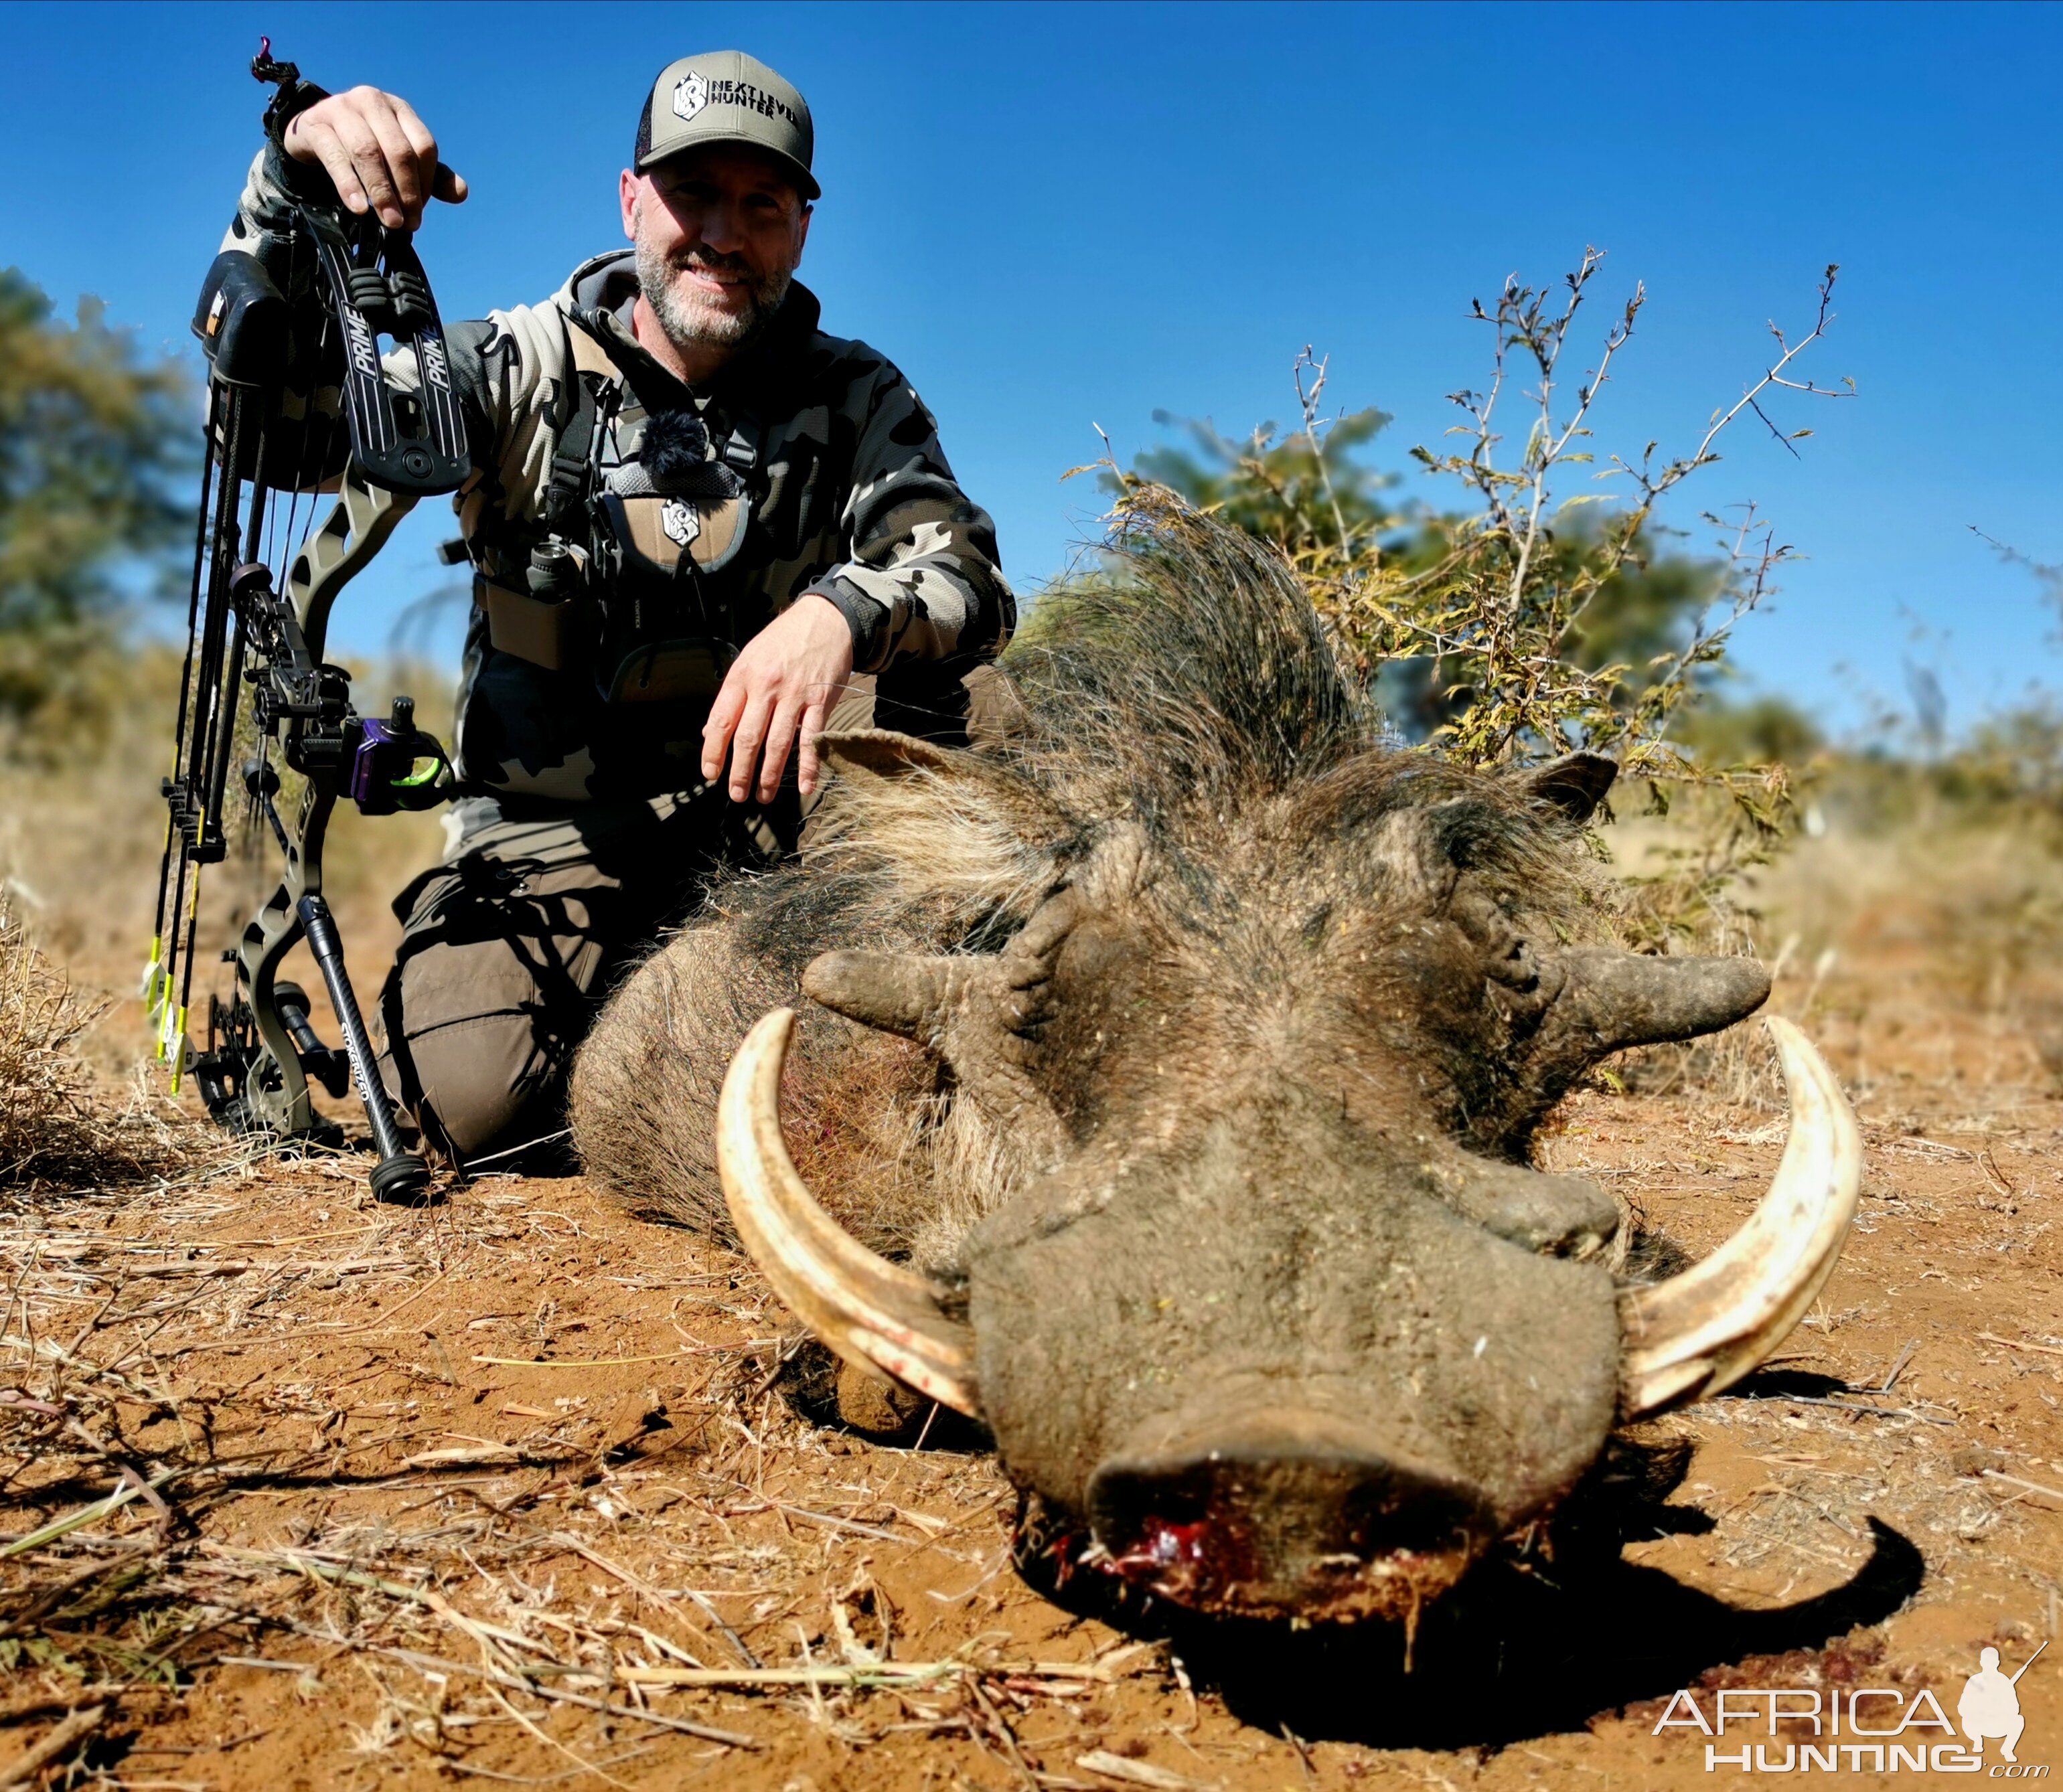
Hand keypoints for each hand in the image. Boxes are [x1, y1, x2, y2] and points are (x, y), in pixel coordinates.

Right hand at [283, 87, 467, 230]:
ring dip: (381, 192)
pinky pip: (336, 157)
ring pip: (368, 152)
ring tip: (388, 221)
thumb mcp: (397, 159)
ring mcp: (341, 108)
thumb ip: (430, 176)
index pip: (423, 146)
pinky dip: (349, 185)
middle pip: (398, 150)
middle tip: (406, 224)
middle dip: (406, 192)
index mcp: (399, 109)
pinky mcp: (315, 124)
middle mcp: (372, 101)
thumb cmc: (362, 148)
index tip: (418, 211)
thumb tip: (461, 193)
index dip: (424, 183)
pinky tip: (358, 208)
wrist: (312, 134)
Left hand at [702, 595, 856, 803]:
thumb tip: (712, 732)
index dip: (713, 751)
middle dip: (740, 771)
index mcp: (743, 675)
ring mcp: (794, 695)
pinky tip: (805, 785)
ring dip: (770, 775)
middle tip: (736, 794)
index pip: (722, 720)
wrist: (825, 619)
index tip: (710, 773)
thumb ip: (732, 696)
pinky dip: (809, 765)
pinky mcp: (820, 701)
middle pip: (748, 737)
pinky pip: (812, 739)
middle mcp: (766, 686)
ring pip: (778, 743)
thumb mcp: (749, 658)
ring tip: (763, 796)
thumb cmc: (784, 641)